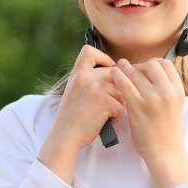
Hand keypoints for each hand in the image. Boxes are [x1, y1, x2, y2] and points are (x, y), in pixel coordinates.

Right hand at [38, 45, 124, 183]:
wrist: (65, 137)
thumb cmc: (72, 119)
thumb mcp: (75, 92)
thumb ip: (89, 81)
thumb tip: (115, 73)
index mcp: (77, 74)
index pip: (89, 51)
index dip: (103, 57)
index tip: (109, 70)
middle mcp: (85, 77)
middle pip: (114, 73)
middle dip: (118, 89)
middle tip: (113, 103)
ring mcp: (95, 88)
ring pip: (121, 91)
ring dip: (119, 105)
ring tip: (107, 116)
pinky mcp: (104, 101)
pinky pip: (121, 106)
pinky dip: (117, 117)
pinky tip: (107, 123)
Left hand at [111, 57, 187, 187]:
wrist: (164, 151)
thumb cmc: (166, 129)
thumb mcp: (174, 104)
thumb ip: (166, 88)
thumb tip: (149, 71)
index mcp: (178, 89)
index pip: (165, 64)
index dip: (152, 63)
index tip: (143, 69)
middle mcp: (168, 91)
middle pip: (151, 65)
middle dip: (139, 66)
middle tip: (130, 71)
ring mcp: (153, 98)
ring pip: (136, 72)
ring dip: (125, 69)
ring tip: (118, 69)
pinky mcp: (138, 106)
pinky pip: (125, 84)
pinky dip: (117, 76)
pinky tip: (113, 74)